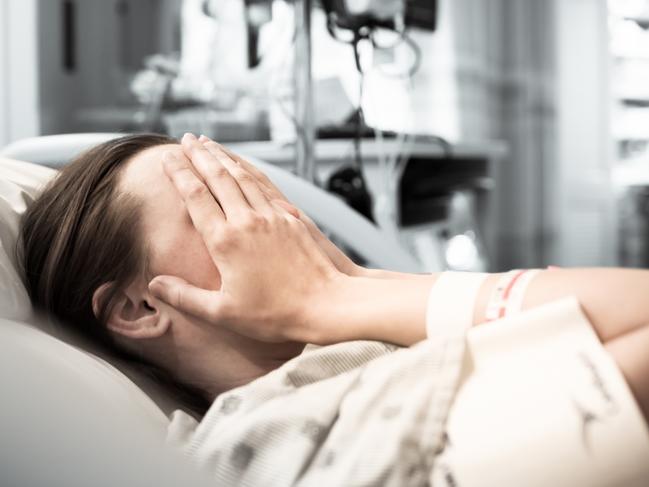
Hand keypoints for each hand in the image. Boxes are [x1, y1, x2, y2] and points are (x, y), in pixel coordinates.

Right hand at [148, 133, 348, 344]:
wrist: (325, 305)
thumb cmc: (273, 315)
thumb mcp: (222, 313)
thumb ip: (185, 296)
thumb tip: (155, 284)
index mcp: (225, 241)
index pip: (195, 196)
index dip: (179, 174)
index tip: (166, 158)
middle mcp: (247, 221)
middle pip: (217, 177)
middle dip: (199, 155)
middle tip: (184, 139)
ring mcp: (271, 216)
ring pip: (242, 176)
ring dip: (223, 156)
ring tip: (208, 143)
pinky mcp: (291, 218)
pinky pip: (265, 185)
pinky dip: (249, 170)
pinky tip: (244, 166)